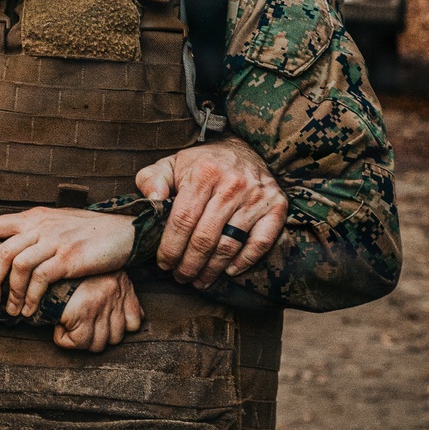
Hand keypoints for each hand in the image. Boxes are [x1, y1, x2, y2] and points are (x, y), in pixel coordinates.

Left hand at [0, 207, 134, 316]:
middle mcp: (41, 226)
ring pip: (17, 265)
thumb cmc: (91, 231)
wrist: (125, 231)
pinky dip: (31, 297)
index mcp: (35, 217)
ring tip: (12, 310)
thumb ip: (36, 231)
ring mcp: (55, 241)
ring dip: (11, 293)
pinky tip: (31, 310)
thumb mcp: (58, 223)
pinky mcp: (69, 258)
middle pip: (2, 251)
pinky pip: (40, 278)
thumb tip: (15, 247)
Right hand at [54, 271, 142, 351]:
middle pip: (115, 338)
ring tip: (68, 324)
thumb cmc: (68, 267)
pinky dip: (64, 338)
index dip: (118, 328)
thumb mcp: (102, 273)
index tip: (99, 322)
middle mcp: (115, 294)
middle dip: (97, 336)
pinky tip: (58, 324)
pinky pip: (79, 341)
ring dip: (80, 339)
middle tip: (78, 324)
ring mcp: (101, 303)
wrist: (47, 257)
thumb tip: (133, 323)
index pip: (134, 323)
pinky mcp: (82, 311)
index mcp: (121, 284)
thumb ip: (120, 294)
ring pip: (98, 344)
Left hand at [136, 138, 286, 287]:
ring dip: (212, 269)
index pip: (183, 219)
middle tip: (181, 277)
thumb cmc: (202, 164)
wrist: (243, 149)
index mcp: (204, 172)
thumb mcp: (172, 164)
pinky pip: (260, 242)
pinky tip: (229, 270)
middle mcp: (233, 184)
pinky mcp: (276, 207)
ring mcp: (256, 197)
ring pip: (230, 244)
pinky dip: (245, 261)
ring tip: (199, 280)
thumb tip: (151, 202)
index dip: (171, 247)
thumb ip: (152, 180)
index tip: (163, 263)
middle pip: (205, 237)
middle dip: (189, 264)